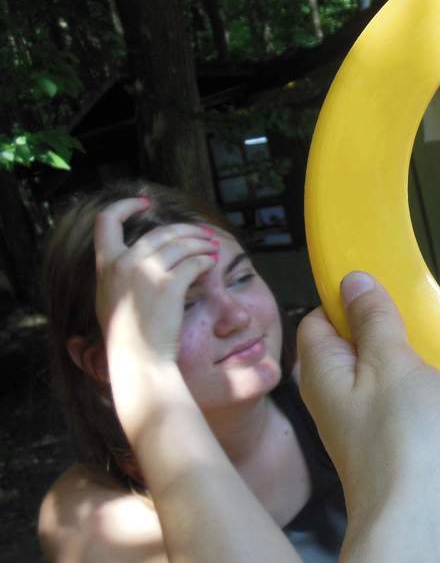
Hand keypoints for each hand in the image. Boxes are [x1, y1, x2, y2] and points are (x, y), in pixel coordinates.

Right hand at [94, 198, 217, 364]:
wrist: (138, 360)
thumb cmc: (128, 336)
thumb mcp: (110, 299)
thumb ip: (117, 275)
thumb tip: (134, 257)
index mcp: (105, 266)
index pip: (106, 221)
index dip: (126, 206)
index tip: (145, 202)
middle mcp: (123, 264)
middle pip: (159, 232)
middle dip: (185, 230)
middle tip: (202, 235)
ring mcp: (146, 273)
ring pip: (181, 244)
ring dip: (200, 244)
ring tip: (212, 248)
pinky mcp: (169, 286)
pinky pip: (194, 263)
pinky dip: (205, 261)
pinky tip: (212, 264)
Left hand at [298, 272, 439, 545]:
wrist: (439, 529)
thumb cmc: (405, 441)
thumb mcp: (390, 363)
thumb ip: (375, 321)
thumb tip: (352, 281)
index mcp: (327, 376)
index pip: (321, 322)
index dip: (344, 295)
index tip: (379, 270)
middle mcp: (352, 402)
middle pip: (367, 349)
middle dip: (397, 325)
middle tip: (429, 299)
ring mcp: (392, 429)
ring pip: (406, 380)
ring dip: (431, 362)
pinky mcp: (430, 450)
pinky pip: (437, 410)